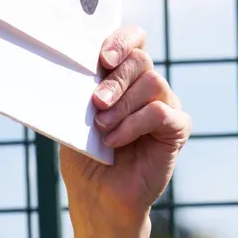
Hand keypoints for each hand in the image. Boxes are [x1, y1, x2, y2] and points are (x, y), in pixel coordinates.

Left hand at [60, 25, 190, 237]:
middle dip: (115, 78)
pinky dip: (134, 124)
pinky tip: (115, 142)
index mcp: (121, 77)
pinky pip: (161, 113)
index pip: (133, 40)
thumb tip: (61, 66)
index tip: (103, 57)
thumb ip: (76, 92)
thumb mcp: (72, 119)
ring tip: (102, 130)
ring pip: (152, 84)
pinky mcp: (176, 130)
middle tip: (95, 103)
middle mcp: (146, 87)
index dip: (123, 39)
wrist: (97, 198)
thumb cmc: (83, 157)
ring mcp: (164, 106)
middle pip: (141, 59)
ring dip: (121, 107)